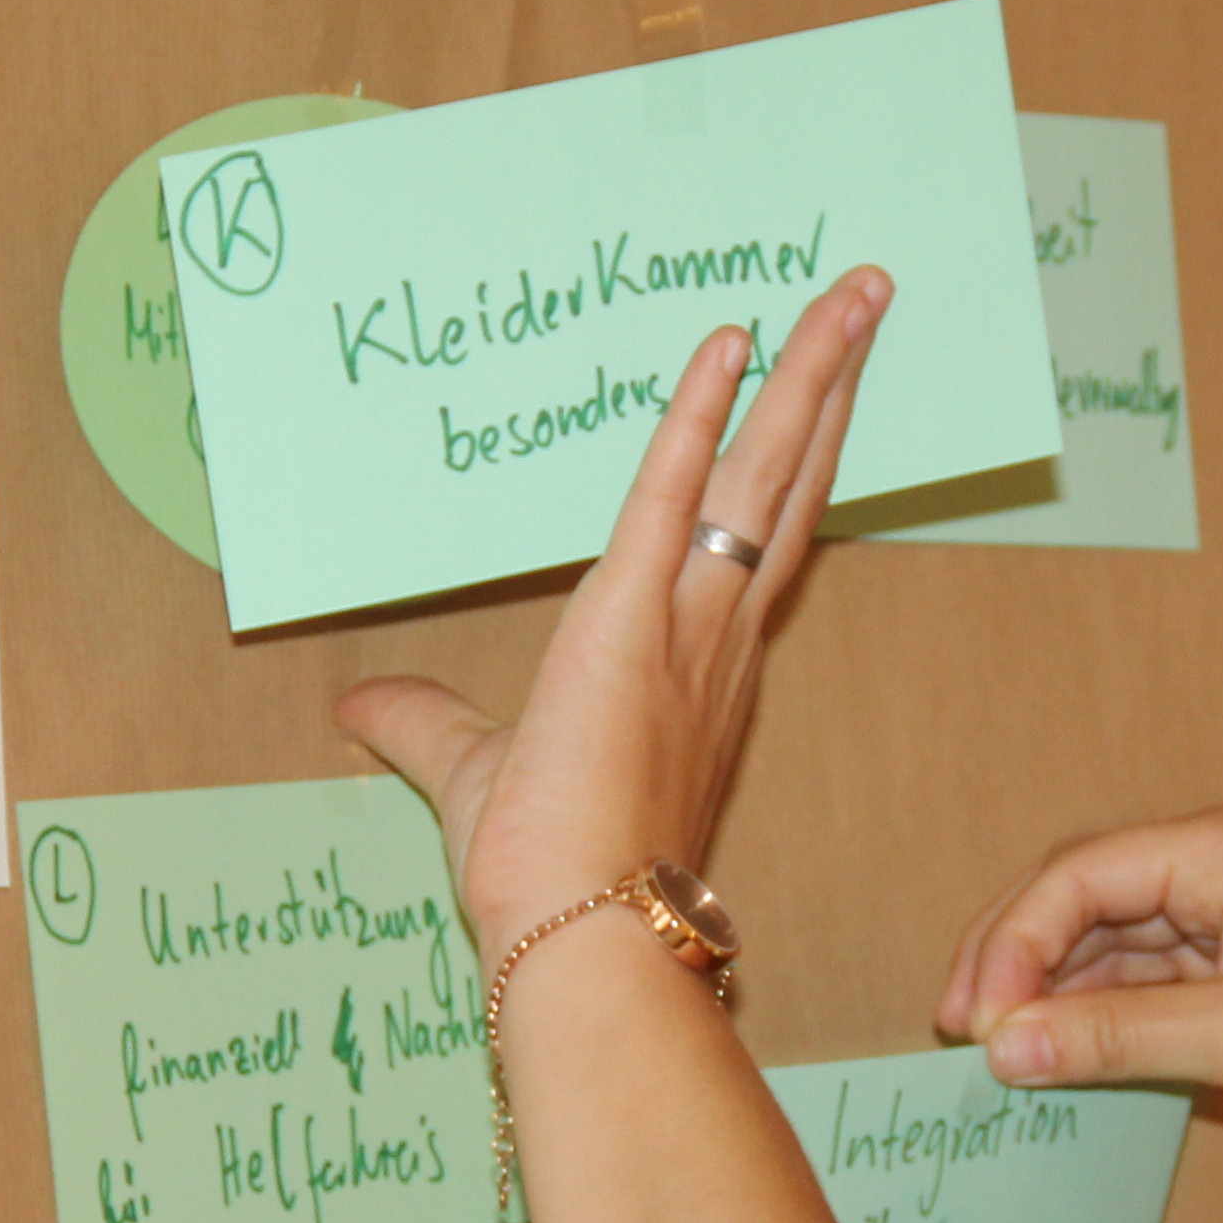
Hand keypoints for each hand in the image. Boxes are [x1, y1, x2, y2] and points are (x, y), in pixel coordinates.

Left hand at [339, 270, 888, 933]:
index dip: (791, 459)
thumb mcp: (463, 771)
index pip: (756, 540)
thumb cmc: (545, 874)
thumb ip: (419, 722)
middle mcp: (716, 639)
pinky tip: (729, 339)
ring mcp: (690, 627)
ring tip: (853, 294)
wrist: (574, 928)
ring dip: (814, 377)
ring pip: (770, 475)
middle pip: (791, 484)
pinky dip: (700, 414)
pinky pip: (674, 494)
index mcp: (697, 672)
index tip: (817, 386)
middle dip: (834, 386)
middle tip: (867, 298)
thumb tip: (355, 706)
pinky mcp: (632, 619)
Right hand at [932, 798, 1222, 1177]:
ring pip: (1124, 944)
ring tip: (1008, 1053)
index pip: (1085, 874)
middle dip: (1023, 961)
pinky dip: (1115, 1016)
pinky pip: (1164, 982)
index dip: (1014, 943)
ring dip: (1065, 993)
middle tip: (964, 1032)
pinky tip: (1073, 1054)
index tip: (976, 1021)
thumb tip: (1007, 1046)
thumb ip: (1116, 1038)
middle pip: (1094, 898)